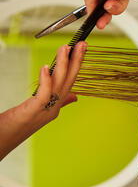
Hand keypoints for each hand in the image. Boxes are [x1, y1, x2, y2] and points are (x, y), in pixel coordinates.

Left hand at [0, 42, 86, 160]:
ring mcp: (46, 110)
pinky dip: (46, 80)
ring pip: (59, 85)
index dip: (77, 65)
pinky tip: (45, 67)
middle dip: (76, 61)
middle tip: (81, 45)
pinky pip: (44, 94)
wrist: (4, 141)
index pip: (70, 82)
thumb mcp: (40, 111)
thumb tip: (74, 97)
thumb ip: (60, 103)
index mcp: (56, 106)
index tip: (80, 50)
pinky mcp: (33, 111)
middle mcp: (54, 108)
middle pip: (69, 81)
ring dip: (63, 65)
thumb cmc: (18, 126)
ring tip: (65, 49)